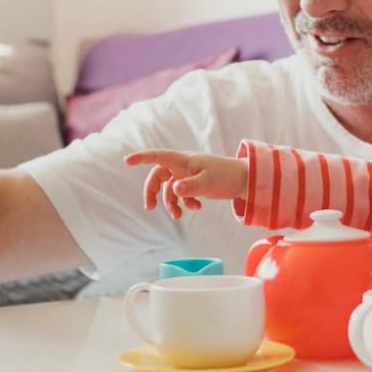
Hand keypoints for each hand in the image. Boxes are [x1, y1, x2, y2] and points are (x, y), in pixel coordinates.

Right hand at [123, 149, 246, 218]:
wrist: (244, 180)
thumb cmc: (227, 176)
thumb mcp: (208, 182)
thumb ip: (191, 186)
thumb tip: (175, 189)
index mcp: (184, 160)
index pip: (158, 156)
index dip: (142, 157)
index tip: (126, 161)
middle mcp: (183, 166)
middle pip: (158, 176)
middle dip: (152, 191)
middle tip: (149, 208)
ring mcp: (188, 174)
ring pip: (170, 189)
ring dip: (171, 203)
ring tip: (180, 215)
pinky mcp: (194, 183)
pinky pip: (182, 193)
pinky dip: (185, 202)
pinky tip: (196, 207)